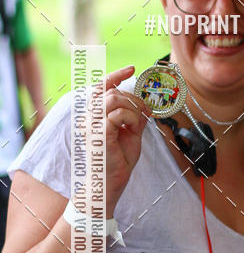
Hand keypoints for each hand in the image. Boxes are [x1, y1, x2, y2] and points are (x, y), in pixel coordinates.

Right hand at [88, 66, 151, 215]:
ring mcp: (91, 124)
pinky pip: (118, 114)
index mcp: (93, 116)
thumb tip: (145, 103)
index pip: (101, 87)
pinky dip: (132, 119)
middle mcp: (88, 118)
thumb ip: (135, 117)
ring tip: (137, 125)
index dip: (116, 75)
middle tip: (145, 114)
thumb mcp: (131, 134)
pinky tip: (132, 130)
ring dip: (133, 110)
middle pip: (112, 92)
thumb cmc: (118, 161)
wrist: (109, 184)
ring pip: (114, 99)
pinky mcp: (98, 133)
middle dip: (134, 100)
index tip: (131, 68)